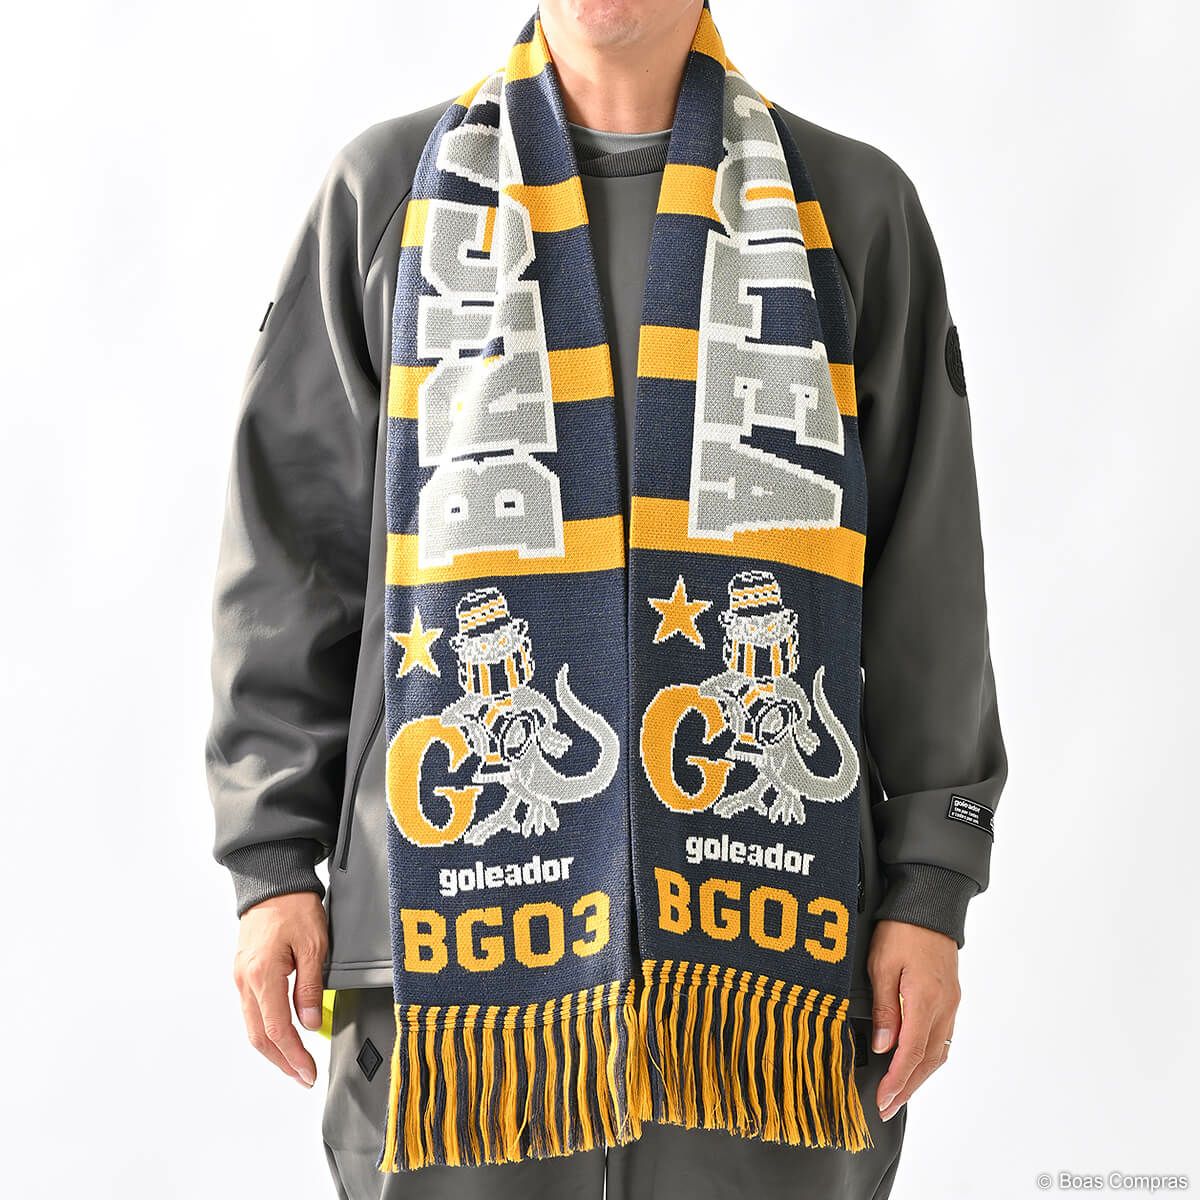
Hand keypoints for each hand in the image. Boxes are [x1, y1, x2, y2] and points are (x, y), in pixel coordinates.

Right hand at [233, 892, 328, 1087]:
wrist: (273, 882)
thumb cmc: (295, 906)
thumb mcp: (313, 945)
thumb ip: (309, 987)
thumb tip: (309, 1023)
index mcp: (262, 975)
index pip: (276, 1029)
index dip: (294, 1056)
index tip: (308, 1073)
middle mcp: (245, 980)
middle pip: (259, 1036)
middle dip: (281, 1061)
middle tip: (303, 1076)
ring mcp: (241, 977)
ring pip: (252, 1025)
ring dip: (273, 1049)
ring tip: (295, 1063)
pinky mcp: (243, 972)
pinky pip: (252, 1010)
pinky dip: (266, 1029)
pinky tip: (282, 1036)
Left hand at [867, 918, 960, 1121]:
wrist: (929, 903)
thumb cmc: (901, 929)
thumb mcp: (882, 964)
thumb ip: (885, 1007)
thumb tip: (885, 1046)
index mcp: (925, 999)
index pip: (911, 1052)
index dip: (897, 1081)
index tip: (884, 1100)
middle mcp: (943, 1006)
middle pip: (928, 1060)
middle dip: (908, 1087)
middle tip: (889, 1107)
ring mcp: (951, 1003)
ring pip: (939, 1051)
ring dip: (920, 1075)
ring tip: (901, 1092)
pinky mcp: (951, 997)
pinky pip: (943, 1036)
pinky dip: (929, 1056)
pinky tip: (916, 1062)